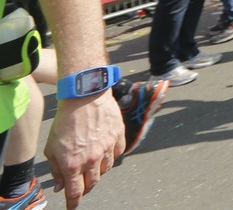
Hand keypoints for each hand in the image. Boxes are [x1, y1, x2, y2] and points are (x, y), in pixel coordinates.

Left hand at [45, 90, 124, 208]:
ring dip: (98, 170)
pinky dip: (111, 155)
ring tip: (92, 163)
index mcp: (73, 164)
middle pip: (92, 183)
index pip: (75, 192)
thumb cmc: (65, 121)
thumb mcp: (52, 148)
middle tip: (81, 184)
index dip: (73, 202)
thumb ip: (57, 170)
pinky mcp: (118, 136)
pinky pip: (117, 153)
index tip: (73, 206)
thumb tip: (60, 186)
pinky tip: (104, 150)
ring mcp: (107, 148)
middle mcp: (92, 159)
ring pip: (106, 169)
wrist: (84, 96)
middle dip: (86, 187)